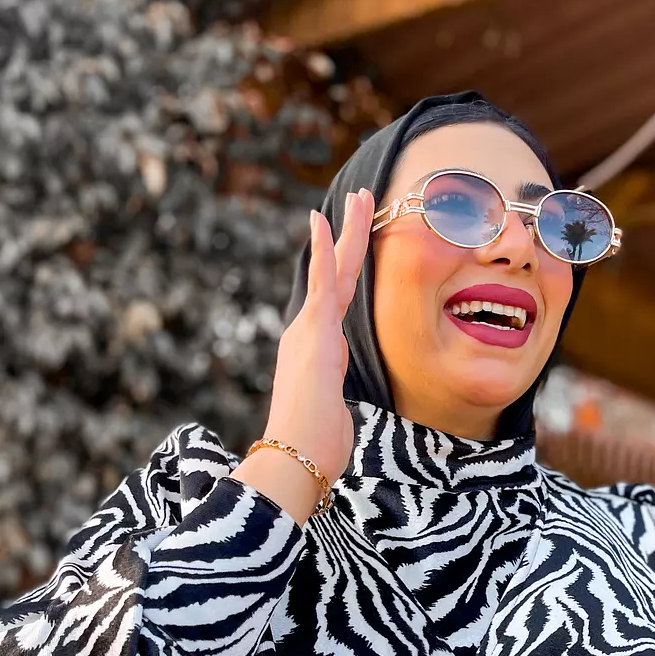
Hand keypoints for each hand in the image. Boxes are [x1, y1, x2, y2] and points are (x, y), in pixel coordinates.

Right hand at [232, 190, 373, 524]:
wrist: (293, 459)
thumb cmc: (312, 449)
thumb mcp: (333, 417)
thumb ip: (333, 404)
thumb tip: (334, 415)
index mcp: (317, 351)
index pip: (335, 300)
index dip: (344, 267)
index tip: (352, 240)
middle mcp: (308, 334)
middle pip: (334, 274)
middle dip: (348, 235)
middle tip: (361, 198)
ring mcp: (309, 331)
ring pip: (332, 270)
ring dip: (345, 231)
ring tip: (359, 195)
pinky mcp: (313, 334)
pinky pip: (321, 283)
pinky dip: (322, 251)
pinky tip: (324, 220)